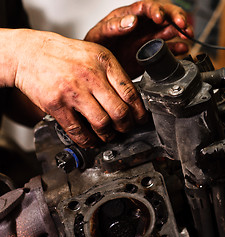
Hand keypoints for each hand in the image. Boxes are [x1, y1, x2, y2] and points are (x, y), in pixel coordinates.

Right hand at [13, 29, 146, 147]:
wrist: (29, 52)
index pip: (131, 93)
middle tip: (125, 129)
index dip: (139, 112)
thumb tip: (132, 100)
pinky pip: (78, 131)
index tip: (140, 120)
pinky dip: (88, 141)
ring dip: (108, 135)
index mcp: (104, 62)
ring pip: (102, 124)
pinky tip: (91, 141)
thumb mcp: (95, 54)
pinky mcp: (56, 104)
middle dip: (126, 126)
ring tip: (109, 136)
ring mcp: (73, 91)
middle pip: (119, 111)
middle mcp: (91, 76)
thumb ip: (113, 75)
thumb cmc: (64, 55)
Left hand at [84, 0, 193, 78]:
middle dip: (176, 18)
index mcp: (129, 16)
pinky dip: (178, 48)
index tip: (160, 18)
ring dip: (181, 31)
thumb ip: (114, 26)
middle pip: (165, 15)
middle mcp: (143, 25)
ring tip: (187, 36)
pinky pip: (170, 48)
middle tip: (183, 25)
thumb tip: (132, 21)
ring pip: (171, 30)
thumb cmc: (97, 47)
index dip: (156, 10)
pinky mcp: (154, 53)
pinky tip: (183, 49)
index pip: (146, 7)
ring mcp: (150, 39)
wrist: (97, 69)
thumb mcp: (100, 35)